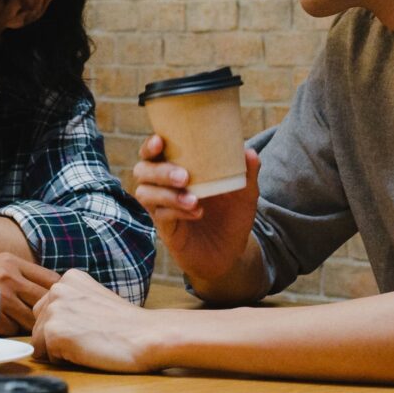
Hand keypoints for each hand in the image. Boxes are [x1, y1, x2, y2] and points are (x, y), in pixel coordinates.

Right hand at [0, 252, 58, 335]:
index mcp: (11, 261)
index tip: (60, 303)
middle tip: (47, 319)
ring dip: (29, 324)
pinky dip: (11, 331)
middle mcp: (7, 276)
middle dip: (47, 312)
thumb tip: (57, 293)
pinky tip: (0, 325)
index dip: (59, 294)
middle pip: (46, 300)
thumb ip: (23, 275)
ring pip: (32, 318)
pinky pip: (14, 330)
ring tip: (20, 322)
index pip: (52, 278)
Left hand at [32, 269, 173, 373]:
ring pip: (39, 342)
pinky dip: (63, 360)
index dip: (66, 326)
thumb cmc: (127, 325)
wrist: (148, 336)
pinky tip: (86, 351)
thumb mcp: (95, 299)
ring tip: (88, 343)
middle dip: (57, 337)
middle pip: (38, 325)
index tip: (90, 326)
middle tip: (89, 337)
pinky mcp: (53, 333)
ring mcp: (54, 310)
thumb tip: (51, 323)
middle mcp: (57, 289)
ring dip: (60, 350)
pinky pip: (45, 356)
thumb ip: (72, 303)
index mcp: (68, 279)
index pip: (47, 310)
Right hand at [131, 136, 260, 282]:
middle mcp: (163, 187)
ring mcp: (162, 209)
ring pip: (145, 194)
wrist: (231, 252)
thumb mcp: (245, 194)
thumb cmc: (232, 216)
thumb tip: (250, 153)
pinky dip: (177, 211)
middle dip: (159, 171)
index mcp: (177, 169)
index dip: (150, 146)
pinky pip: (161, 216)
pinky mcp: (166, 230)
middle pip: (142, 171)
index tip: (160, 140)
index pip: (153, 153)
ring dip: (167, 194)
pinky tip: (197, 212)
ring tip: (194, 199)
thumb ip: (247, 173)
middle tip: (184, 176)